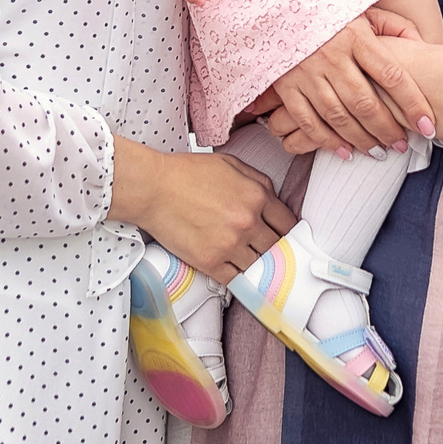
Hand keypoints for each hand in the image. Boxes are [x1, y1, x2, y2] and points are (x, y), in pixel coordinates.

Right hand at [109, 137, 295, 283]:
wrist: (154, 189)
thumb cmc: (187, 173)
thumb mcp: (231, 164)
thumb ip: (258, 182)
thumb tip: (273, 201)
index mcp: (257, 196)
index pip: (287, 224)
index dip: (287, 233)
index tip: (284, 238)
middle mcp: (248, 222)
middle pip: (275, 248)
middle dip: (273, 250)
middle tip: (269, 253)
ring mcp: (230, 244)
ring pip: (257, 266)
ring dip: (255, 265)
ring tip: (250, 263)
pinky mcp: (210, 261)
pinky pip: (235, 279)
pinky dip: (237, 278)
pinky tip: (235, 272)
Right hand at [264, 17, 434, 158]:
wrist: (279, 6)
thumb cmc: (329, 11)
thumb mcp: (364, 10)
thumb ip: (394, 26)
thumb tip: (420, 45)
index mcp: (356, 36)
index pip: (392, 75)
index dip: (413, 103)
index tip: (428, 125)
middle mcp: (332, 56)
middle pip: (365, 102)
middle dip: (387, 129)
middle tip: (402, 145)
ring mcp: (306, 72)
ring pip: (338, 116)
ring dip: (362, 139)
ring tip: (379, 151)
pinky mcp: (286, 86)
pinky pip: (308, 120)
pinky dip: (327, 140)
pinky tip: (345, 150)